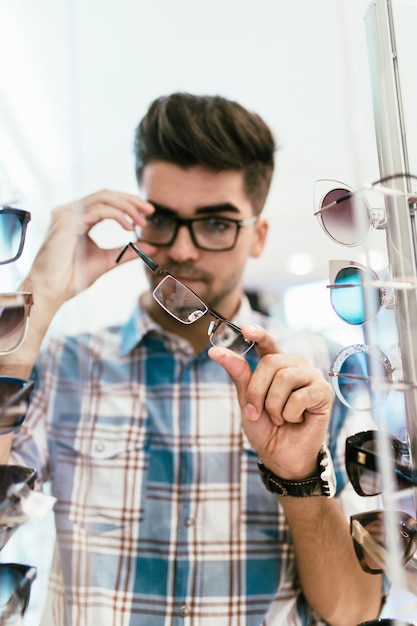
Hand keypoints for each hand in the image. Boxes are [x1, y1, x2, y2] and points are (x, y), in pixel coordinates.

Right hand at [21, 189, 153, 310]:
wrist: (53, 290)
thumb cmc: (72, 277)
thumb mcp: (108, 260)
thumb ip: (127, 252)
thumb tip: (151, 248)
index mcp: (79, 218)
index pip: (106, 201)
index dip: (128, 203)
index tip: (147, 213)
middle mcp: (71, 211)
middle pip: (106, 194)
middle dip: (130, 200)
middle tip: (150, 210)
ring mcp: (68, 213)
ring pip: (103, 197)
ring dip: (127, 207)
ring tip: (141, 221)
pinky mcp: (69, 219)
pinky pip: (99, 209)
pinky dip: (117, 215)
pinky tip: (128, 227)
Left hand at [208, 324, 333, 479]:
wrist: (280, 456)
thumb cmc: (266, 427)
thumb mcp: (246, 400)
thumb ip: (238, 374)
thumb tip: (216, 351)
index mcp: (277, 365)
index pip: (267, 344)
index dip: (259, 335)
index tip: (246, 330)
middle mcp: (296, 366)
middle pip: (271, 363)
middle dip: (258, 392)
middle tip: (259, 412)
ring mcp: (311, 377)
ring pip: (285, 378)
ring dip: (275, 405)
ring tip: (281, 418)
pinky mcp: (324, 392)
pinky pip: (299, 396)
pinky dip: (291, 414)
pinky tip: (297, 420)